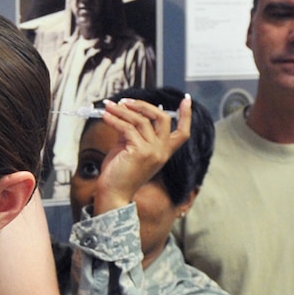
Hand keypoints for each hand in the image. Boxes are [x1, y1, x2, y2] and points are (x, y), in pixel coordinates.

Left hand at [91, 97, 191, 214]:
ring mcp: (153, 152)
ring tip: (110, 106)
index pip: (183, 132)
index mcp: (164, 152)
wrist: (113, 194)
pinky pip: (128, 128)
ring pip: (142, 121)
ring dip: (123, 111)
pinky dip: (115, 120)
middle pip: (163, 118)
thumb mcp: (130, 148)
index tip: (187, 100)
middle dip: (144, 105)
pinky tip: (106, 117)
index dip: (186, 115)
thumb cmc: (119, 173)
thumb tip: (126, 112)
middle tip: (126, 101)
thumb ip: (133, 131)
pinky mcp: (140, 152)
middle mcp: (162, 151)